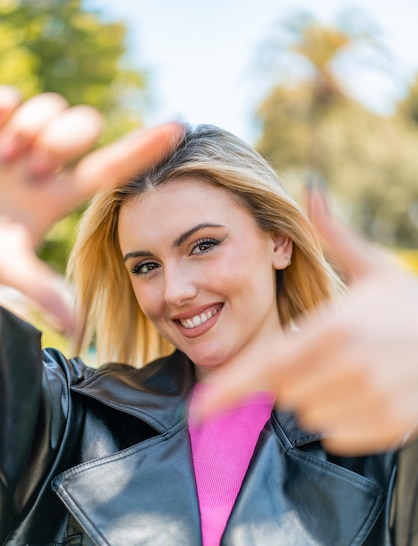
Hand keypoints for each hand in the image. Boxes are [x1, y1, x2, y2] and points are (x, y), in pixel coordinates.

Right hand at [0, 86, 181, 331]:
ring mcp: (15, 140)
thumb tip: (74, 328)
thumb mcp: (8, 264)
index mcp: (55, 197)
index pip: (110, 168)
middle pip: (84, 126)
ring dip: (31, 132)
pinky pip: (12, 97)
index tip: (178, 130)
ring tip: (4, 158)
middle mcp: (42, 165)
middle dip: (64, 141)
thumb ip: (41, 289)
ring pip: (49, 107)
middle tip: (37, 166)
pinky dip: (5, 111)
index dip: (143, 150)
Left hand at [195, 187, 417, 453]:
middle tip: (326, 353)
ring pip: (308, 414)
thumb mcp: (376, 268)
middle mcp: (350, 368)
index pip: (268, 366)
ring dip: (315, 396)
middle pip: (283, 392)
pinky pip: (335, 434)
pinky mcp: (389, 427)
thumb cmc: (413, 304)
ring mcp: (372, 401)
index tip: (199, 408)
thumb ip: (336, 237)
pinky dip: (340, 417)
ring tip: (350, 370)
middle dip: (290, 376)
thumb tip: (310, 192)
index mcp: (337, 328)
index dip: (230, 387)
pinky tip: (366, 392)